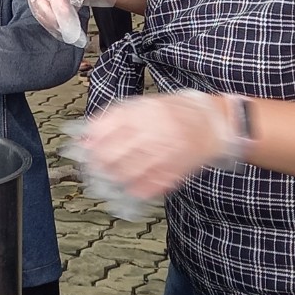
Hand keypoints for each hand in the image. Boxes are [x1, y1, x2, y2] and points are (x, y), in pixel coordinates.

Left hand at [82, 91, 246, 199]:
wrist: (213, 124)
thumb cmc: (176, 112)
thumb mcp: (143, 105)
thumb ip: (115, 118)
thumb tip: (87, 133)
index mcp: (142, 113)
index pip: (102, 131)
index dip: (87, 142)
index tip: (81, 147)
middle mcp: (151, 134)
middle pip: (109, 155)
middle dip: (94, 162)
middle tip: (90, 164)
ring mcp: (162, 156)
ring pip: (122, 175)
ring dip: (109, 178)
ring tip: (106, 176)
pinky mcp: (171, 174)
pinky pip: (143, 188)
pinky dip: (130, 189)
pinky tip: (128, 183)